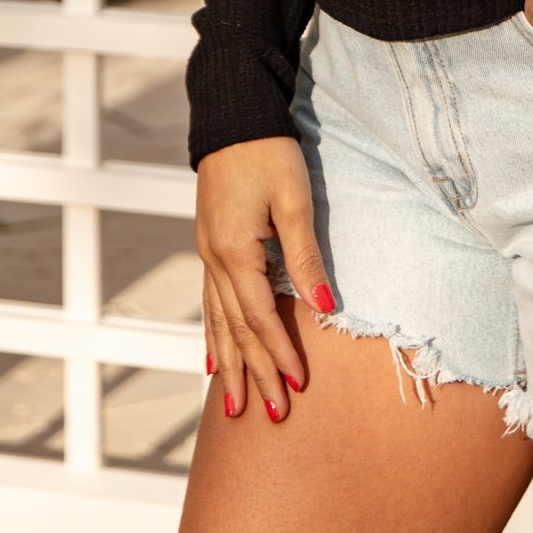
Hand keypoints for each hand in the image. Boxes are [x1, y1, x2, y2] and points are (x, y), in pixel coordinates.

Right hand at [195, 135, 334, 423]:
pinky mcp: (210, 246)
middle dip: (256, 373)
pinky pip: (210, 303)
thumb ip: (306, 257)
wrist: (234, 116)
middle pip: (237, 330)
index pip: (261, 317)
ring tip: (235, 406)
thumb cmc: (270, 152)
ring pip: (218, 322)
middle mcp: (214, 260)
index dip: (280, 354)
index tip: (298, 387)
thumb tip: (325, 309)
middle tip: (273, 416)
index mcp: (235, 252)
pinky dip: (213, 335)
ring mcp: (207, 255)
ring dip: (231, 365)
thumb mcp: (294, 201)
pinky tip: (212, 359)